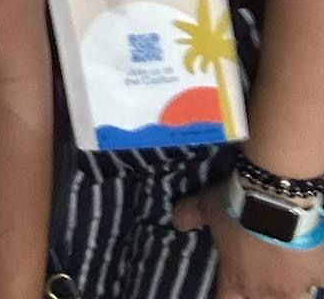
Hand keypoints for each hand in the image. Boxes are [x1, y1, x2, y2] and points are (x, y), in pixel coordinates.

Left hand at [173, 183, 323, 297]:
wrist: (276, 196)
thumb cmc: (236, 205)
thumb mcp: (206, 206)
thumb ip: (190, 215)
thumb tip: (175, 221)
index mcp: (237, 279)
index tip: (224, 294)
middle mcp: (266, 290)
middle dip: (259, 296)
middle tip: (258, 286)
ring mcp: (296, 285)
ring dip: (290, 294)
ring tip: (289, 283)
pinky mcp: (318, 273)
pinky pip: (319, 281)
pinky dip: (316, 275)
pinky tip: (314, 266)